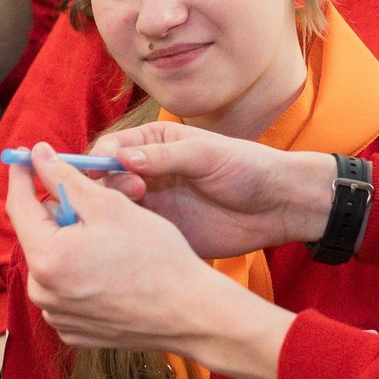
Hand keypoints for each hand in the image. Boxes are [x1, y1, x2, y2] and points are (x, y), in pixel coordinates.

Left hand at [5, 148, 293, 378]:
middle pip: (38, 236)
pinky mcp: (74, 331)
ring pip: (54, 263)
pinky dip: (81, 274)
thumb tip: (38, 155)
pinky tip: (113, 271)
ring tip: (111, 242)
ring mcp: (57, 316)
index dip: (22, 176)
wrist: (191, 314)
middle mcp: (43, 293)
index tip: (26, 156)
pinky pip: (66, 291)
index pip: (19, 207)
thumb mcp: (110, 206)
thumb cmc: (157, 257)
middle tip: (94, 202)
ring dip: (72, 244)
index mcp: (47, 259)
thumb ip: (65, 178)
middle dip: (60, 213)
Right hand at [95, 121, 335, 257]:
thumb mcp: (206, 154)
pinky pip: (134, 234)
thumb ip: (164, 156)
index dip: (99, 158)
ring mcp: (153, 203)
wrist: (279, 206)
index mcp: (153, 142)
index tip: (102, 169)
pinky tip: (136, 236)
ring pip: (115, 208)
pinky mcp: (163, 232)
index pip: (111, 147)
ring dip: (116, 210)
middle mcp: (147, 172)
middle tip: (134, 190)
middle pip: (106, 179)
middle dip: (108, 184)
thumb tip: (122, 158)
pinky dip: (127, 235)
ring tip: (138, 209)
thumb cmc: (248, 168)